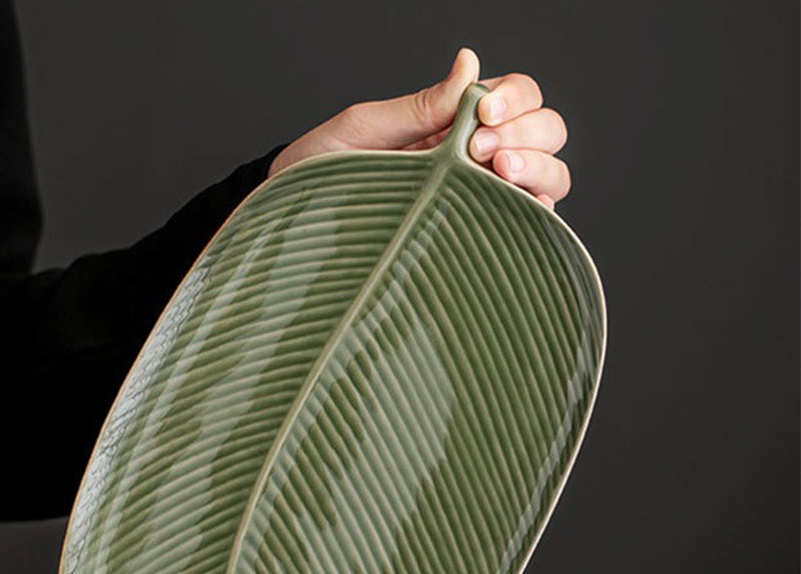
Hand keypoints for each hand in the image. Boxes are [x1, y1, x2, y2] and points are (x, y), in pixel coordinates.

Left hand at [269, 48, 569, 209]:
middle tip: (479, 149)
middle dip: (528, 132)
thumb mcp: (362, 131)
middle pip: (545, 132)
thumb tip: (470, 63)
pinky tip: (520, 210)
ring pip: (549, 177)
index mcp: (452, 125)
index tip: (481, 113)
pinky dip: (537, 214)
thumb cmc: (319, 175)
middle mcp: (475, 161)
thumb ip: (418, 106)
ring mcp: (478, 200)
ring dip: (538, 168)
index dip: (514, 98)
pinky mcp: (473, 239)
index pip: (515, 97)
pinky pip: (527, 226)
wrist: (295, 228)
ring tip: (498, 173)